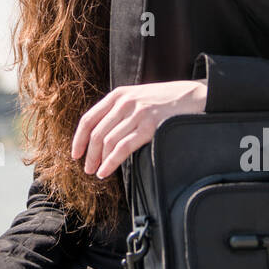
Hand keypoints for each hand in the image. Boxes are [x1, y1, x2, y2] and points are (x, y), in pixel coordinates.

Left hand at [71, 79, 207, 179]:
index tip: (75, 154)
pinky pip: (123, 148)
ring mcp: (137, 114)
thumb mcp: (137, 97)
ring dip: (98, 160)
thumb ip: (119, 110)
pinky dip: (110, 162)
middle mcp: (124, 102)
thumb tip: (102, 135)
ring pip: (107, 142)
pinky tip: (105, 171)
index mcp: (118, 95)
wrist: (193, 96)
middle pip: (96, 133)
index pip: (89, 119)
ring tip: (96, 172)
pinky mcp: (149, 126)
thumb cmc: (164, 101)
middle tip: (87, 169)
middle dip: (88, 154)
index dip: (79, 139)